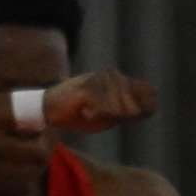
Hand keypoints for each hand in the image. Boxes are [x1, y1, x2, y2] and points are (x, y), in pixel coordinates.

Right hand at [42, 71, 156, 133]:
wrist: (46, 108)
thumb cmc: (77, 114)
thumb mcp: (106, 117)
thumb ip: (124, 114)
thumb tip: (139, 113)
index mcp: (119, 81)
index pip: (149, 92)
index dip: (143, 109)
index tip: (128, 119)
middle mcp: (113, 76)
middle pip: (133, 106)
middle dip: (121, 118)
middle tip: (101, 117)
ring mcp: (100, 79)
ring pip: (120, 109)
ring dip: (106, 117)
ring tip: (89, 113)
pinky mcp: (88, 86)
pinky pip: (104, 109)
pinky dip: (96, 116)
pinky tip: (85, 113)